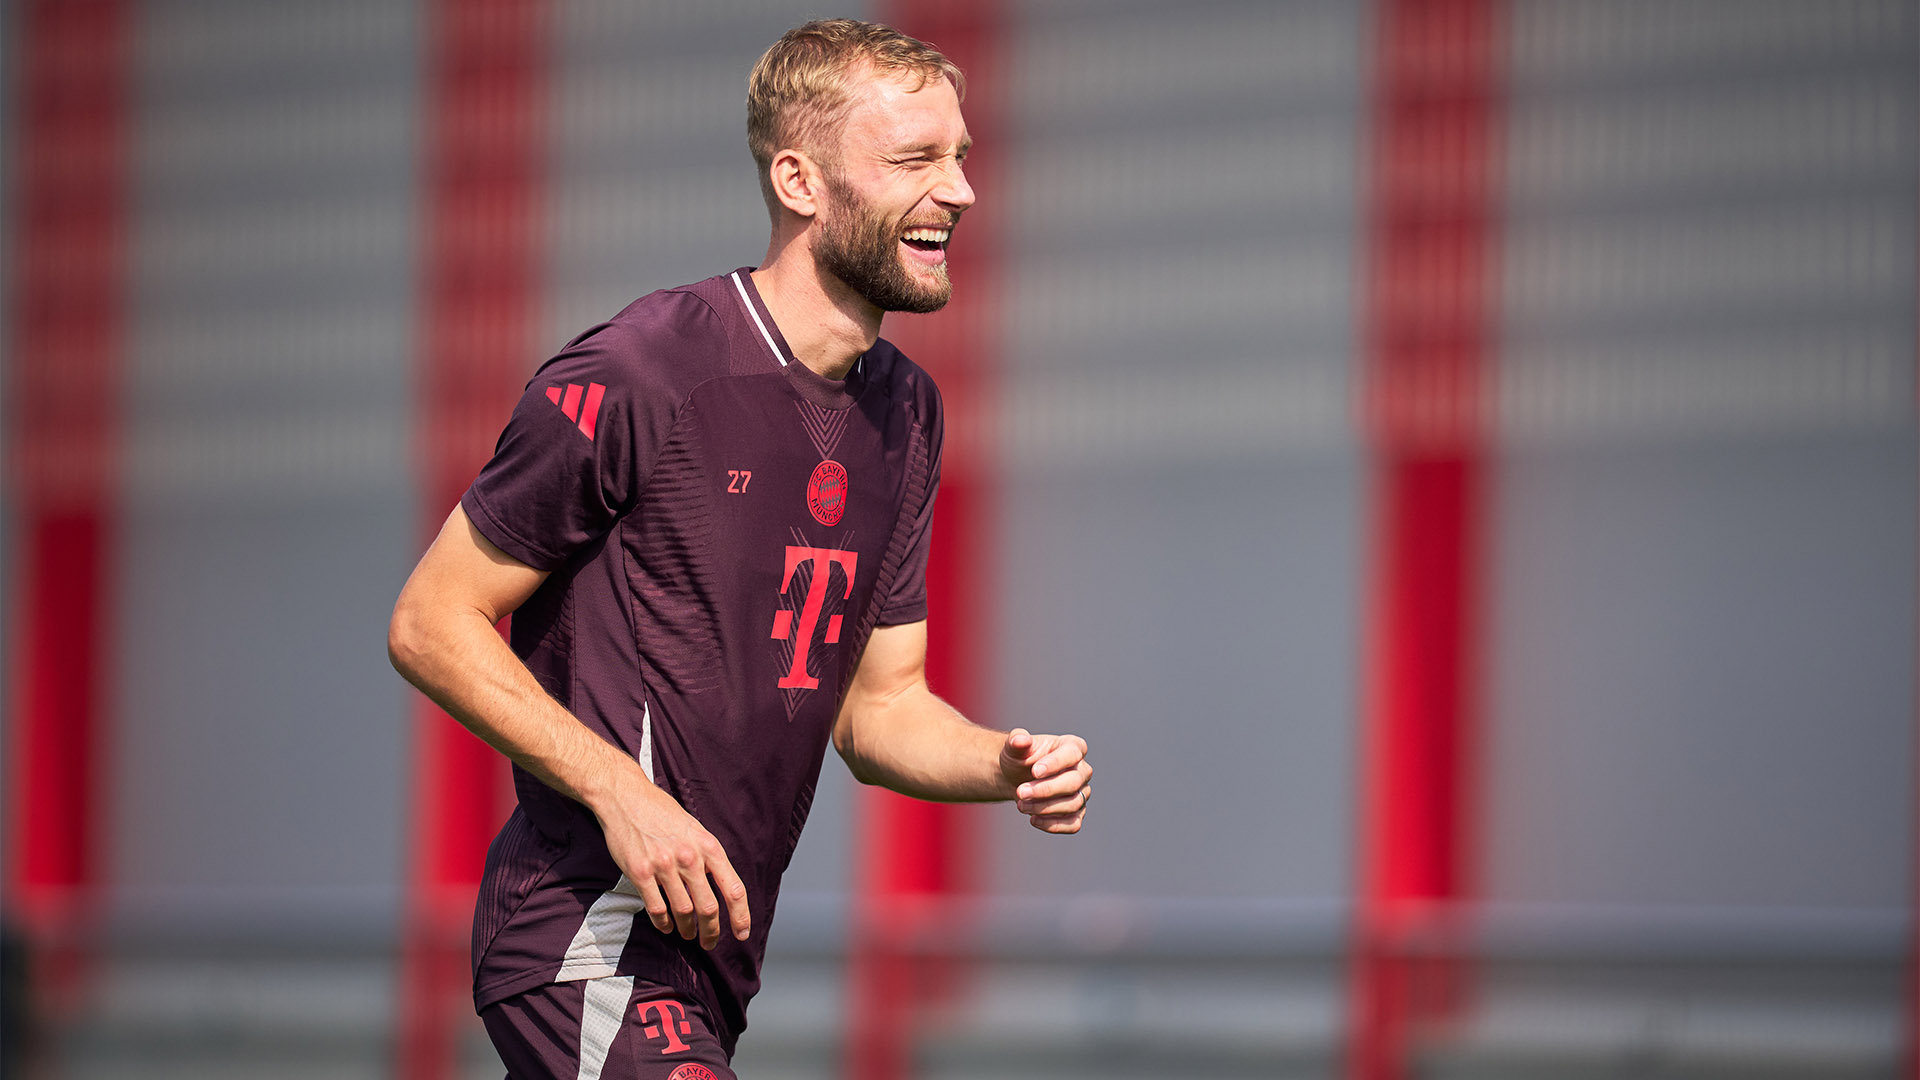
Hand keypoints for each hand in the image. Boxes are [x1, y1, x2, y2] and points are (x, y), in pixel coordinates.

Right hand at [590, 767, 750, 949]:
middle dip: (711, 932)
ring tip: (687, 934)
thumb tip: (719, 885)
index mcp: (709, 846)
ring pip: (683, 912)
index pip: (733, 889)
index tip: (741, 933)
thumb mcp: (695, 828)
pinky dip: (663, 923)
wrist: (626, 796)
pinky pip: (656, 908)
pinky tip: (666, 927)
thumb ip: (707, 855)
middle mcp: (690, 857)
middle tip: (709, 942)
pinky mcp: (640, 872)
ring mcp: (664, 865)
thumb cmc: (662, 812)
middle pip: (709, 907)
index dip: (741, 916)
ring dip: (687, 929)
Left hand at [999, 728, 1090, 833]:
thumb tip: (1021, 739)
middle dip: (1046, 790)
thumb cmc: (1019, 758)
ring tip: (1021, 805)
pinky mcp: (1077, 813)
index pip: (1072, 754)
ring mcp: (1082, 792)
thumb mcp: (1013, 747)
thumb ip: (1016, 740)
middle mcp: (1082, 770)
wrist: (1015, 778)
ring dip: (1045, 808)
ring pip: (1073, 804)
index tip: (1034, 771)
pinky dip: (1053, 824)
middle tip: (1021, 792)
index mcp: (1072, 746)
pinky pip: (1073, 824)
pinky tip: (1033, 819)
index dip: (1055, 763)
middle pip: (1074, 782)